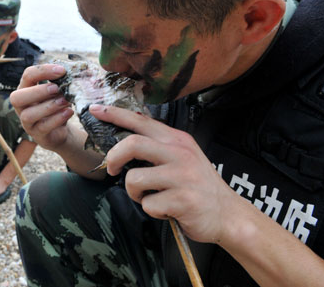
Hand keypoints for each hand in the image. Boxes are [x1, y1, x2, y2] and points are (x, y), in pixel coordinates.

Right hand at [9, 64, 73, 151]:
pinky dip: (57, 118)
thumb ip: (59, 81)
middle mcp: (21, 106)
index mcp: (25, 89)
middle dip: (38, 91)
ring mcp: (26, 123)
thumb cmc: (56, 105)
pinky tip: (69, 112)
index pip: (27, 75)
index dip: (43, 71)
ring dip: (49, 106)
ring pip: (28, 115)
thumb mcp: (57, 92)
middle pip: (17, 97)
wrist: (60, 130)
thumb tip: (70, 71)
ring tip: (66, 100)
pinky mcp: (37, 135)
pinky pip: (43, 127)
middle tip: (57, 88)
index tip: (62, 71)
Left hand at [90, 104, 242, 243]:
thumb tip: (122, 142)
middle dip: (114, 157)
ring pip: (134, 179)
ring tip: (150, 197)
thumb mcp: (183, 157)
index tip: (95, 109)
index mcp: (177, 140)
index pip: (140, 120)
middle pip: (132, 144)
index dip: (115, 114)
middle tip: (113, 169)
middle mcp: (180, 153)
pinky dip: (152, 211)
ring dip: (135, 193)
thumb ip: (158, 147)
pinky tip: (167, 210)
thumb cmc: (198, 186)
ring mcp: (182, 176)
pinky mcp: (182, 200)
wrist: (229, 215)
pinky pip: (148, 204)